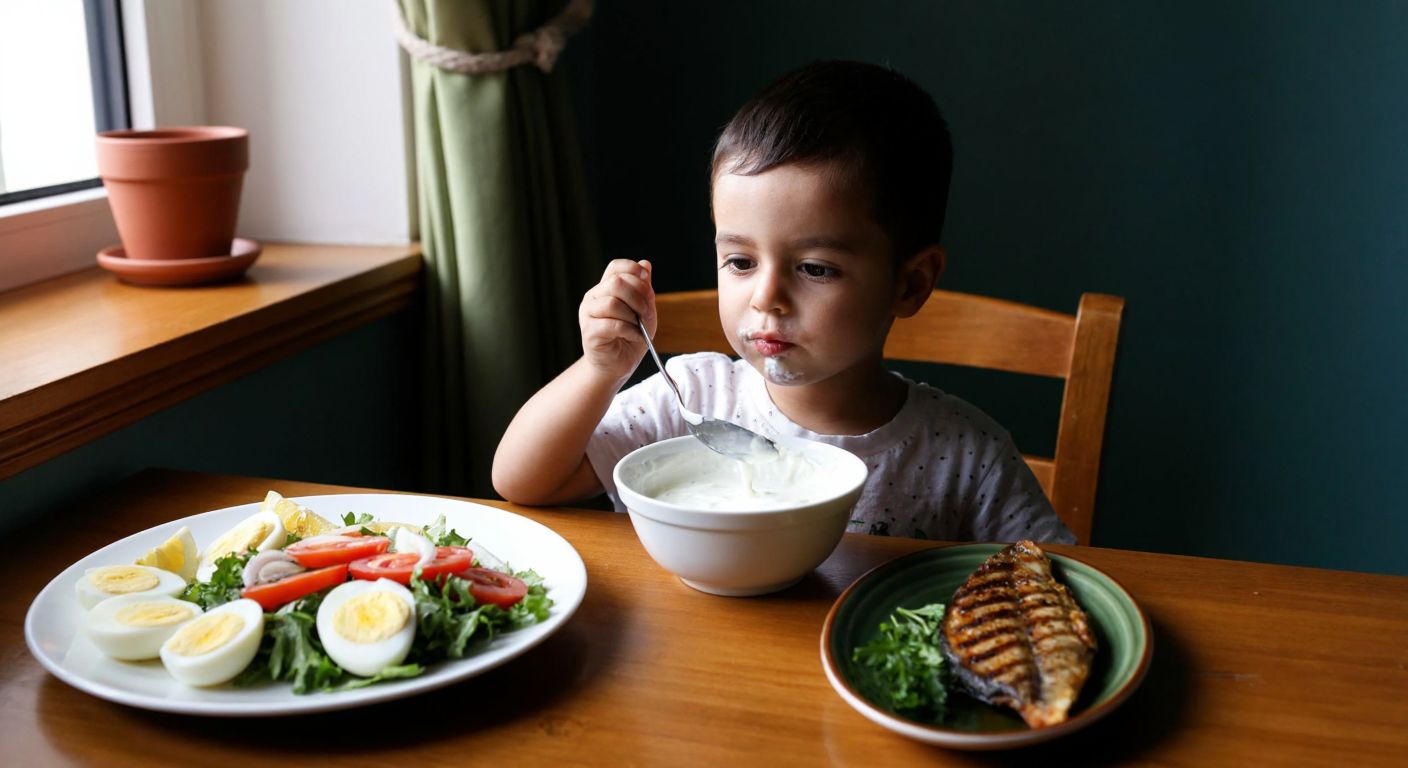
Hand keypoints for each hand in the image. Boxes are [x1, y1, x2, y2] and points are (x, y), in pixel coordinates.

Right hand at [579, 259, 654, 380]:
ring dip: (633, 316)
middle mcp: (593, 298)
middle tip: (645, 313)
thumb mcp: (644, 310)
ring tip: (638, 327)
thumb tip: (646, 264)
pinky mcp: (589, 332)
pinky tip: (635, 336)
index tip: (646, 282)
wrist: (618, 365)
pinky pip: (612, 324)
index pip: (615, 267)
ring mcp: (588, 314)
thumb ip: (643, 289)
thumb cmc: (630, 337)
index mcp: (605, 288)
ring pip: (612, 303)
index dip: (633, 270)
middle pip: (615, 282)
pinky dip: (629, 330)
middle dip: (638, 296)